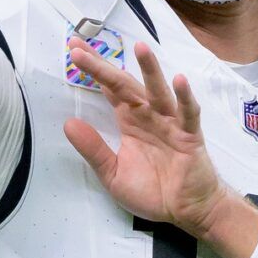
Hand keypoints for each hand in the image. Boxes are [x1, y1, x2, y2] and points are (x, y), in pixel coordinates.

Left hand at [61, 40, 243, 241]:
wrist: (186, 210)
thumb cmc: (153, 191)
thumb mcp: (113, 174)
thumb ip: (93, 149)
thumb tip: (68, 123)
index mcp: (130, 121)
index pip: (109, 89)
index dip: (92, 70)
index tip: (74, 50)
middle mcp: (148, 115)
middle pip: (125, 84)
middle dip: (104, 66)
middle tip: (81, 48)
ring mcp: (170, 122)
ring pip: (158, 91)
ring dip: (150, 69)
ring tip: (139, 47)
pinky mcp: (189, 135)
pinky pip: (188, 113)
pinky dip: (184, 97)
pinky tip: (179, 80)